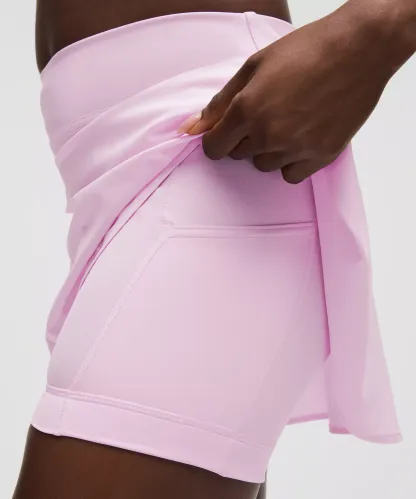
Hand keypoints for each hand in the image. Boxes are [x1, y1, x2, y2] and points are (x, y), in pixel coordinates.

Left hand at [178, 4, 395, 183]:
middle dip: (244, 138)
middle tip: (266, 113)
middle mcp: (268, 134)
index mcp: (247, 110)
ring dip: (268, 149)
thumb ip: (220, 102)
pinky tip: (301, 138)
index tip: (225, 132)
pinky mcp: (320, 156)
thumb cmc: (306, 50)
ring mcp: (295, 148)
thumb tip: (190, 129)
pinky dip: (291, 161)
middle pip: (239, 155)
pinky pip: (290, 175)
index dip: (216, 139)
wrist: (358, 49)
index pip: (214, 147)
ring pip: (264, 165)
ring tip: (288, 122)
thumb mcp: (254, 66)